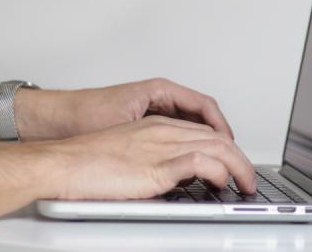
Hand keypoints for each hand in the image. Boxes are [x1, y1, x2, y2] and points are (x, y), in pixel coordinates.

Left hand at [14, 78, 232, 140]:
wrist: (53, 119)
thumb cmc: (82, 114)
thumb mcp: (126, 123)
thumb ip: (156, 133)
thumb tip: (185, 146)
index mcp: (160, 90)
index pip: (204, 105)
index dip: (220, 125)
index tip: (228, 143)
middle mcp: (160, 97)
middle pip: (202, 114)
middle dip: (217, 134)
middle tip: (228, 154)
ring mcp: (154, 108)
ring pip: (191, 124)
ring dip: (203, 140)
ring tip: (213, 158)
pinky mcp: (146, 121)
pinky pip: (177, 131)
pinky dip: (188, 144)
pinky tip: (189, 159)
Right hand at [44, 116, 255, 199]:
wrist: (62, 163)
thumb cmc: (87, 162)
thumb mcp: (131, 155)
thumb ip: (157, 161)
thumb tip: (178, 179)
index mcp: (158, 126)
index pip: (205, 132)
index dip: (227, 149)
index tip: (236, 164)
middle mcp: (164, 131)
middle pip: (218, 138)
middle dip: (241, 159)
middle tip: (249, 178)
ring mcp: (162, 146)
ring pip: (218, 147)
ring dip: (239, 168)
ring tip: (245, 184)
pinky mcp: (157, 165)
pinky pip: (201, 163)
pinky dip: (219, 172)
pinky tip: (223, 183)